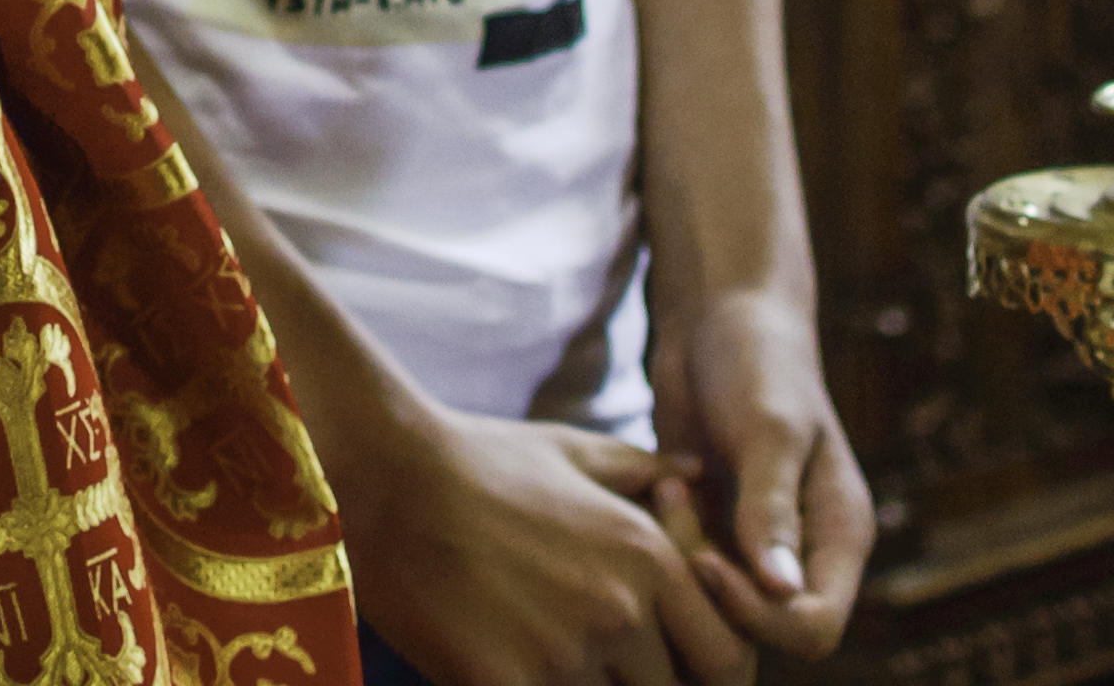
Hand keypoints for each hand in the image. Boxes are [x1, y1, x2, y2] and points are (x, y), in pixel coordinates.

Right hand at [341, 392, 752, 685]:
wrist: (383, 475)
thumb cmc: (477, 460)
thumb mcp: (571, 450)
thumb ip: (645, 469)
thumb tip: (696, 478)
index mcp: (650, 558)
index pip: (731, 661)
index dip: (710, 677)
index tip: (674, 671)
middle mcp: (622, 611)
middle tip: (602, 667)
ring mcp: (565, 654)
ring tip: (550, 660)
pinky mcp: (505, 683)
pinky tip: (507, 672)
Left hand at [646, 286, 874, 653]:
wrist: (720, 315)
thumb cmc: (760, 358)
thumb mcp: (770, 426)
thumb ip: (772, 506)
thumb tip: (781, 589)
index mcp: (838, 536)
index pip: (813, 627)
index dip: (758, 615)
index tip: (703, 559)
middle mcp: (802, 552)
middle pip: (758, 628)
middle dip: (705, 584)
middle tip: (675, 505)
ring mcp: (754, 543)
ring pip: (712, 601)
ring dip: (678, 553)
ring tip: (667, 482)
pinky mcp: (711, 526)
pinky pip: (682, 567)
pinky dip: (661, 536)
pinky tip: (656, 479)